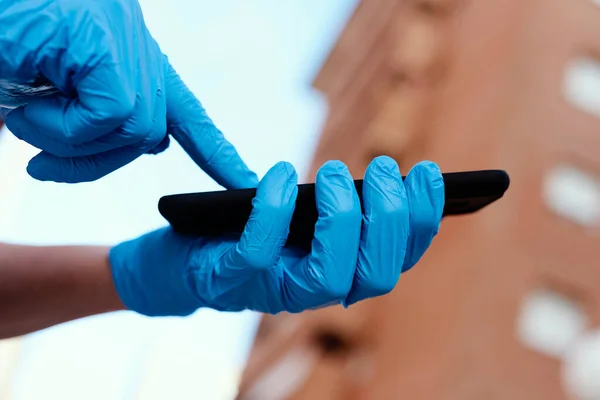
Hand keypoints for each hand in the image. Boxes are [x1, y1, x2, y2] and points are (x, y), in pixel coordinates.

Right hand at [0, 0, 255, 186]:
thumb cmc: (5, 54)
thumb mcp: (48, 101)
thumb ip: (97, 122)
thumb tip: (153, 143)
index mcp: (125, 54)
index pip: (185, 109)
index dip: (214, 150)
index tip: (244, 182)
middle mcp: (131, 39)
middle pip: (150, 129)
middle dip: (94, 159)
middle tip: (42, 161)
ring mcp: (119, 33)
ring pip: (132, 126)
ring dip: (70, 144)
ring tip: (26, 120)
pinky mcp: (102, 37)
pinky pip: (109, 113)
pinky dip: (63, 130)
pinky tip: (27, 109)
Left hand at [109, 157, 444, 315]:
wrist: (177, 261)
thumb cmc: (244, 230)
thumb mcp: (297, 214)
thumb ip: (338, 207)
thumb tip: (386, 177)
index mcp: (338, 271)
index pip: (397, 260)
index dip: (421, 223)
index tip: (430, 175)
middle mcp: (314, 291)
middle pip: (376, 275)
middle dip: (391, 220)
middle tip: (386, 167)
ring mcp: (273, 292)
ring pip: (330, 277)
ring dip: (343, 221)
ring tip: (336, 171)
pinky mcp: (230, 284)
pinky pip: (258, 256)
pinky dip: (272, 214)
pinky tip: (278, 175)